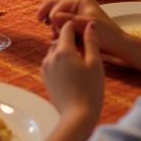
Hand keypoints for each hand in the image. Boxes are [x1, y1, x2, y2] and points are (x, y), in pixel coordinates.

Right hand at [37, 0, 126, 55]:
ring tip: (50, 31)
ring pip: (56, 12)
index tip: (52, 27)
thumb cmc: (106, 35)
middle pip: (55, 3)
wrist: (118, 46)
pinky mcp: (76, 21)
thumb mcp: (86, 26)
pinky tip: (54, 35)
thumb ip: (69, 20)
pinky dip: (56, 26)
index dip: (53, 14)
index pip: (60, 4)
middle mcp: (77, 3)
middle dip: (47, 11)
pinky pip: (61, 20)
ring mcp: (76, 12)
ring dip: (51, 20)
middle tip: (40, 19)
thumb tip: (53, 17)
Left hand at [41, 20, 102, 138]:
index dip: (75, 26)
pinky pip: (51, 62)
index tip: (83, 29)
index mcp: (63, 51)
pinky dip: (59, 61)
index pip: (66, 28)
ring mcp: (45, 67)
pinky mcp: (45, 77)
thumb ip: (91, 42)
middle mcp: (50, 56)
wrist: (77, 116)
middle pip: (59, 40)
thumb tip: (89, 25)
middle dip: (70, 39)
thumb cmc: (90, 89)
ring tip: (79, 60)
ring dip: (64, 51)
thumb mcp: (95, 64)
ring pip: (54, 51)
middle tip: (84, 45)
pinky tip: (71, 71)